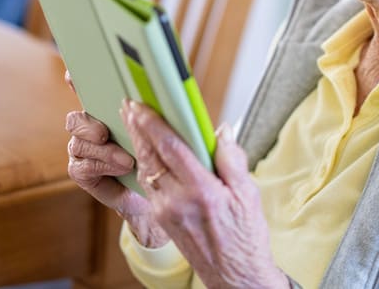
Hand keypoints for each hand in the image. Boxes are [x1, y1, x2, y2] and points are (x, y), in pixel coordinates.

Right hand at [64, 71, 168, 247]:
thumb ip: (150, 112)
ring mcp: (82, 150)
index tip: (72, 75)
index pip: (85, 91)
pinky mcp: (81, 171)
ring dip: (104, 151)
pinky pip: (82, 166)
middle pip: (75, 118)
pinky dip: (103, 166)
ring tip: (127, 160)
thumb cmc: (157, 154)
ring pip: (78, 143)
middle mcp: (89, 128)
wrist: (154, 190)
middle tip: (105, 133)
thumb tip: (160, 93)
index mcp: (106, 111)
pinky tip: (121, 168)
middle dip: (87, 124)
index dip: (75, 81)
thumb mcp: (157, 130)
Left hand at [121, 99, 287, 288]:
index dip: (153, 125)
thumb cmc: (245, 238)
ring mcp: (166, 212)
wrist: (235, 278)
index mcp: (202, 192)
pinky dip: (145, 163)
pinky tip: (145, 151)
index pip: (171, 149)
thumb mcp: (249, 195)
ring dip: (137, 145)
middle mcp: (178, 202)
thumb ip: (233, 160)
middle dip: (137, 129)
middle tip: (129, 106)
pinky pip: (149, 185)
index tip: (142, 106)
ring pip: (146, 171)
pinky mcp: (162, 219)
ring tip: (133, 122)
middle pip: (150, 157)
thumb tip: (221, 132)